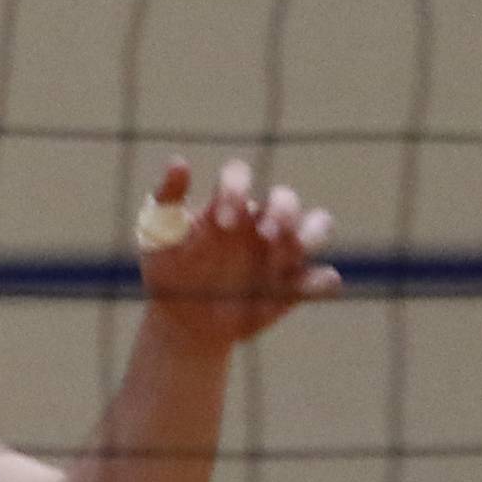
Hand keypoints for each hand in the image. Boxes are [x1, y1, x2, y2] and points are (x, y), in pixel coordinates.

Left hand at [137, 157, 338, 354]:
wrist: (183, 321)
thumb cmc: (170, 269)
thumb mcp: (159, 235)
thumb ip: (168, 198)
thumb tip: (178, 160)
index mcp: (227, 201)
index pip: (238, 175)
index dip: (235, 190)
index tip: (222, 222)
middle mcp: (260, 219)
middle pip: (285, 198)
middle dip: (282, 211)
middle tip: (265, 235)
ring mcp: (283, 251)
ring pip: (319, 224)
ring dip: (311, 233)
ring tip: (291, 251)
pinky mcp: (296, 285)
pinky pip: (323, 278)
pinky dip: (321, 280)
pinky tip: (305, 289)